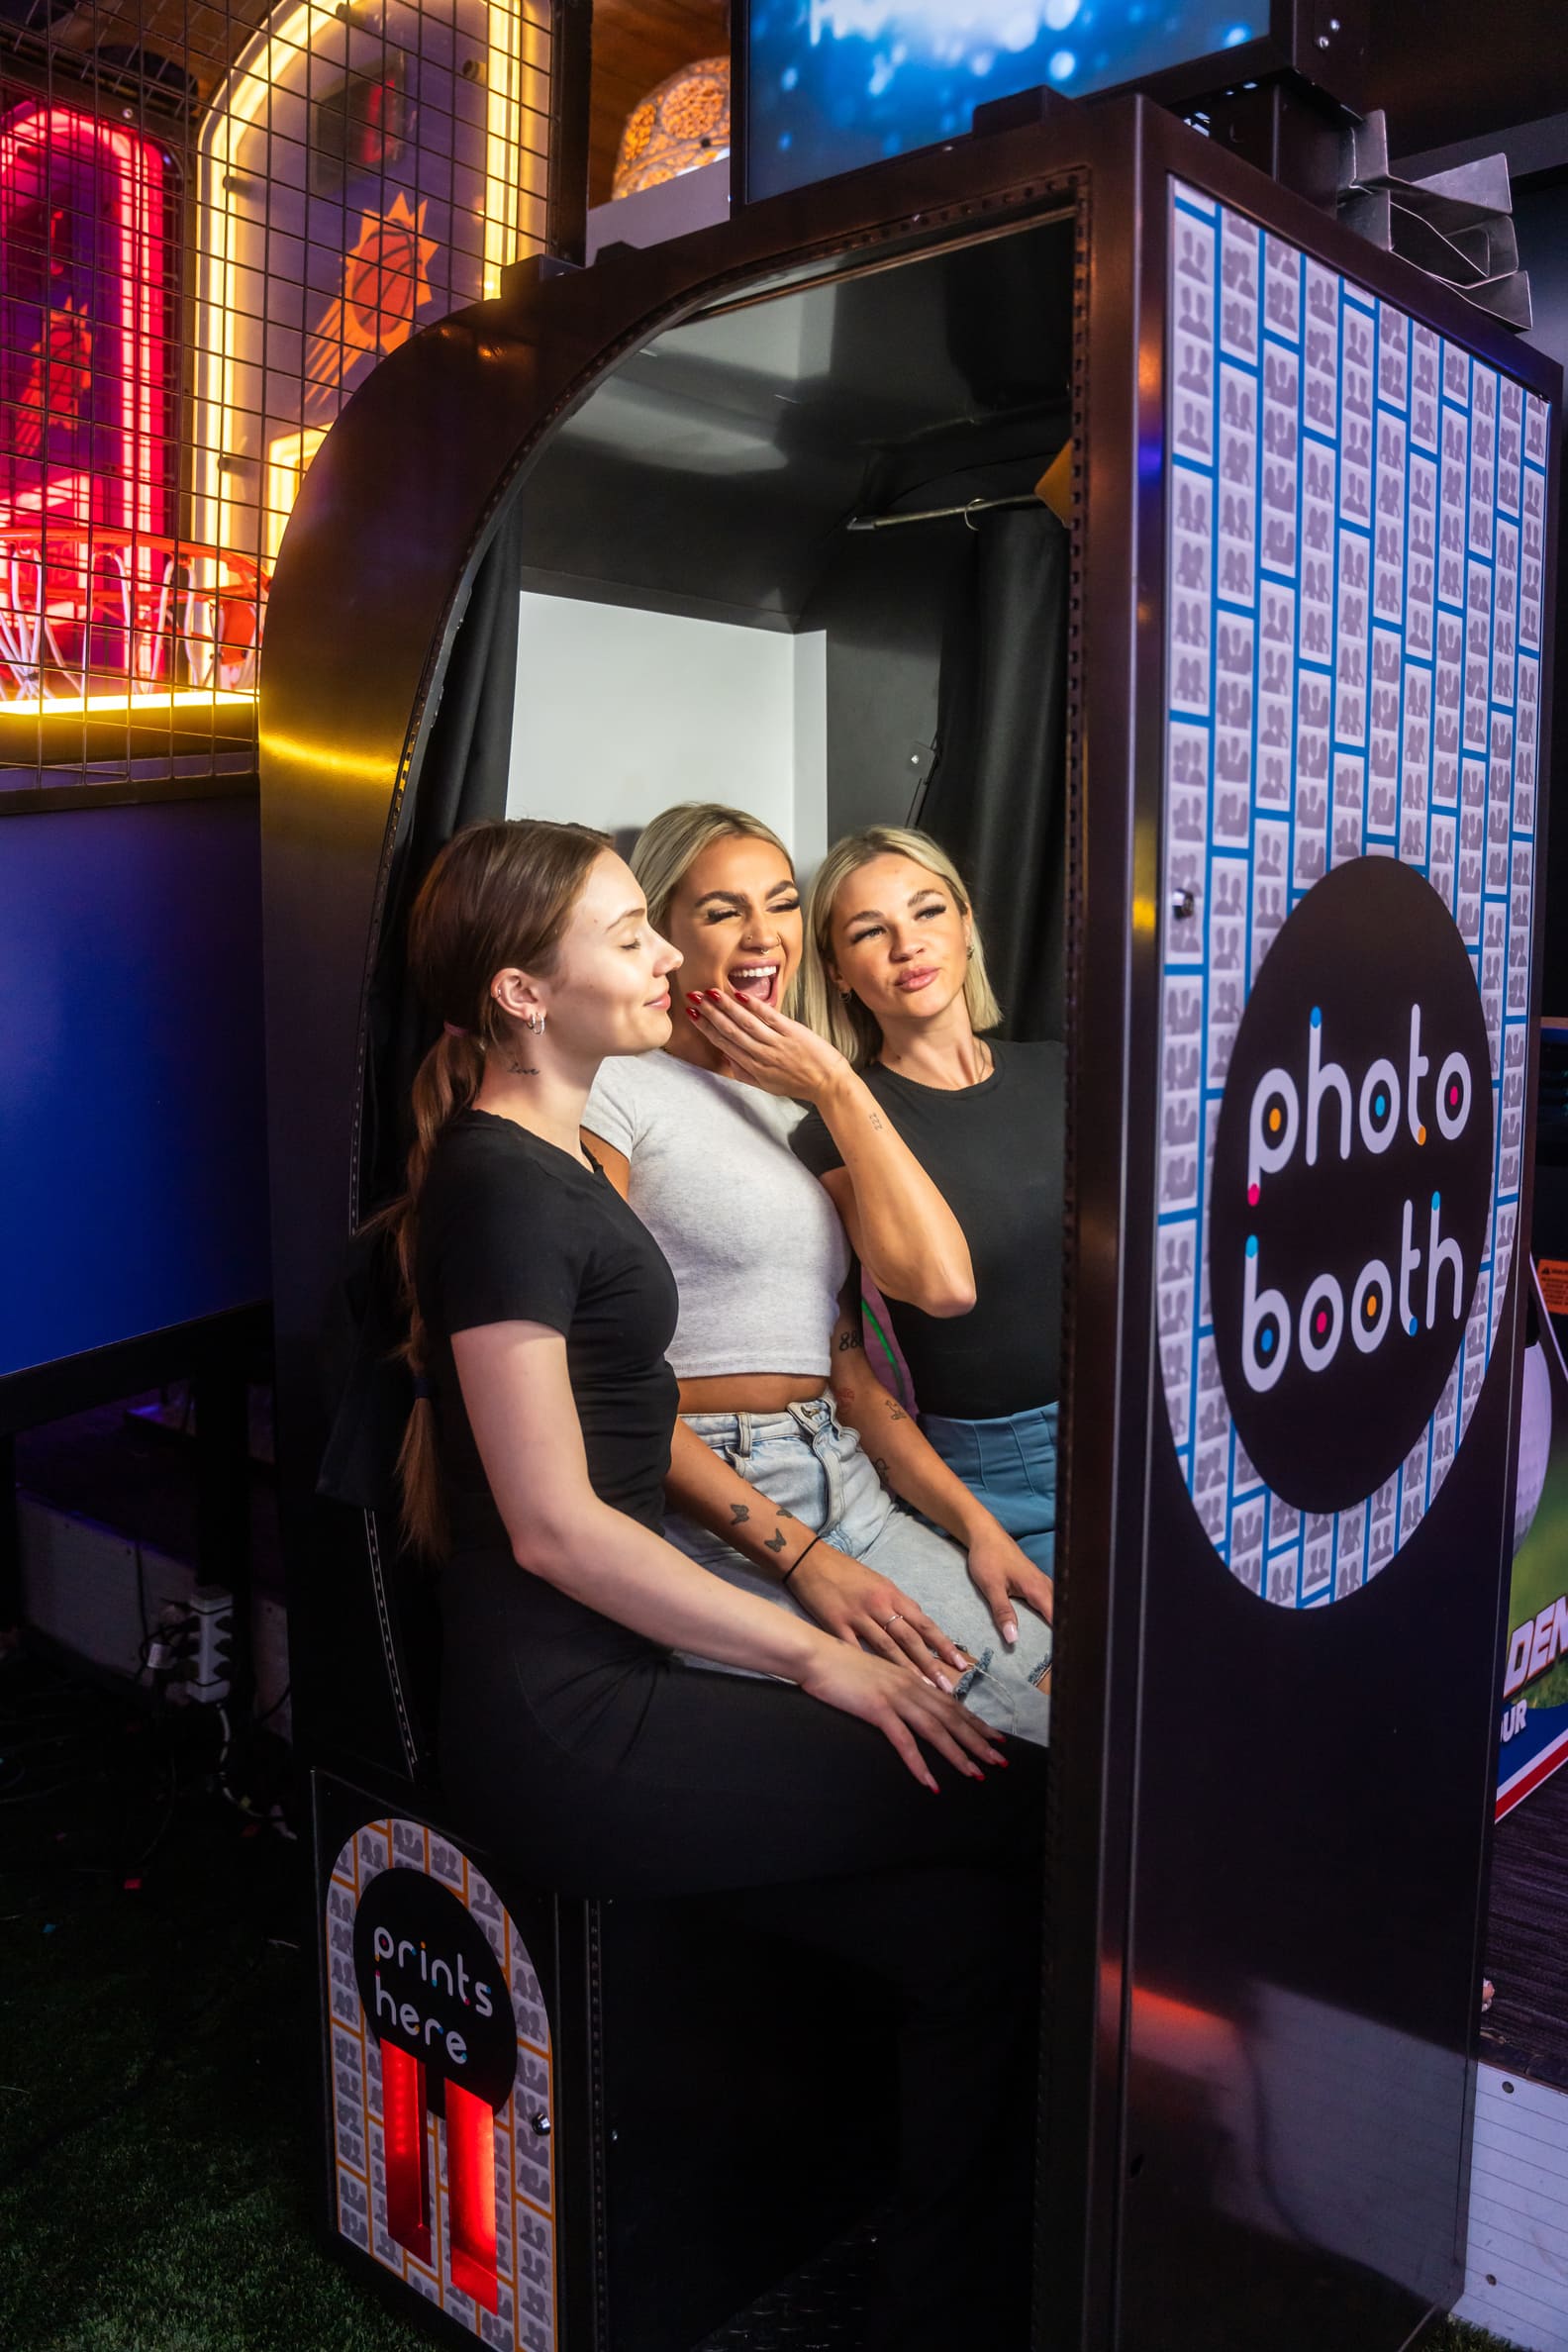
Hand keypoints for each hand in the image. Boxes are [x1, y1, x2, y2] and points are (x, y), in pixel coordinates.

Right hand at [685, 989, 847, 1104]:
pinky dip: (753, 1006)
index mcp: (753, 1067)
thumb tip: (727, 1059)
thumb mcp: (767, 1086)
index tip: (692, 1014)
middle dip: (710, 1013)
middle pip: (730, 1031)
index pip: (724, 1044)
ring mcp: (777, 1043)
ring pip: (745, 1022)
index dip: (706, 1028)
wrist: (829, 1084)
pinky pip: (769, 1017)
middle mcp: (761, 1055)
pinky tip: (740, 995)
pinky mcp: (792, 1032)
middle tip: (694, 997)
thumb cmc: (799, 1084)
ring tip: (710, 993)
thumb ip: (745, 1073)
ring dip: (726, 1006)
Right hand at [788, 1545, 970, 1686]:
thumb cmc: (847, 1572)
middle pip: (910, 1638)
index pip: (924, 1623)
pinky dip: (867, 1666)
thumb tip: (918, 1625)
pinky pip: (854, 1648)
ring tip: (923, 1690)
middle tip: (948, 1686)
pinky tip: (879, 1684)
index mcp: (893, 1594)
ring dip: (906, 1670)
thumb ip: (898, 1605)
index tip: (961, 1664)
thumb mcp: (879, 1583)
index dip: (944, 1645)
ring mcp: (857, 1615)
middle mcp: (879, 1605)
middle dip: (931, 1664)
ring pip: (887, 1647)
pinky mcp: (835, 1624)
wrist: (811, 1560)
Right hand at [798, 1641, 1005, 1790]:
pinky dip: (918, 1764)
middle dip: (978, 1741)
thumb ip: (896, 1690)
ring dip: (957, 1754)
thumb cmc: (840, 1667)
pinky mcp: (877, 1708)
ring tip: (975, 1774)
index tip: (996, 1738)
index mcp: (911, 1679)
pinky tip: (929, 1782)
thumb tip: (910, 1708)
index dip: (976, 1723)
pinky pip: (903, 1741)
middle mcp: (910, 1686)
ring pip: (935, 1729)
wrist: (815, 1655)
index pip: (952, 1704)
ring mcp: (895, 1696)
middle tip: (999, 1761)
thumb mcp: (876, 1676)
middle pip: (952, 1717)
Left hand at [963, 1521, 1054, 1645]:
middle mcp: (1044, 1585)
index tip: (1065, 1654)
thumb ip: (1002, 1612)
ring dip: (1060, 1620)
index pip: (1056, 1617)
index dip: (1061, 1635)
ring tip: (1063, 1642)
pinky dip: (1053, 1612)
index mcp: (1037, 1588)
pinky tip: (1050, 1623)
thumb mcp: (991, 1587)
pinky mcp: (1036, 1581)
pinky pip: (1051, 1599)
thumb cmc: (988, 1557)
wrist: (985, 1534)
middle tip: (1070, 1653)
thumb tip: (1013, 1639)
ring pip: (1058, 1604)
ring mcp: (1042, 1581)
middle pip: (1062, 1611)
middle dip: (1066, 1630)